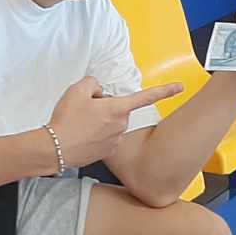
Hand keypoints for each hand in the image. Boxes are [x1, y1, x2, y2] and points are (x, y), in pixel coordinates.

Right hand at [48, 76, 182, 167]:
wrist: (55, 148)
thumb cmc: (67, 119)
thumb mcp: (77, 90)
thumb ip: (93, 83)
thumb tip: (99, 91)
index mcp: (118, 108)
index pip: (146, 97)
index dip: (165, 90)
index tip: (180, 87)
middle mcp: (121, 125)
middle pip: (117, 108)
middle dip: (104, 106)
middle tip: (84, 110)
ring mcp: (116, 140)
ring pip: (110, 123)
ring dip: (99, 121)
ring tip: (80, 124)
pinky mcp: (108, 151)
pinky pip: (105, 136)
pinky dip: (95, 134)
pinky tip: (82, 135)